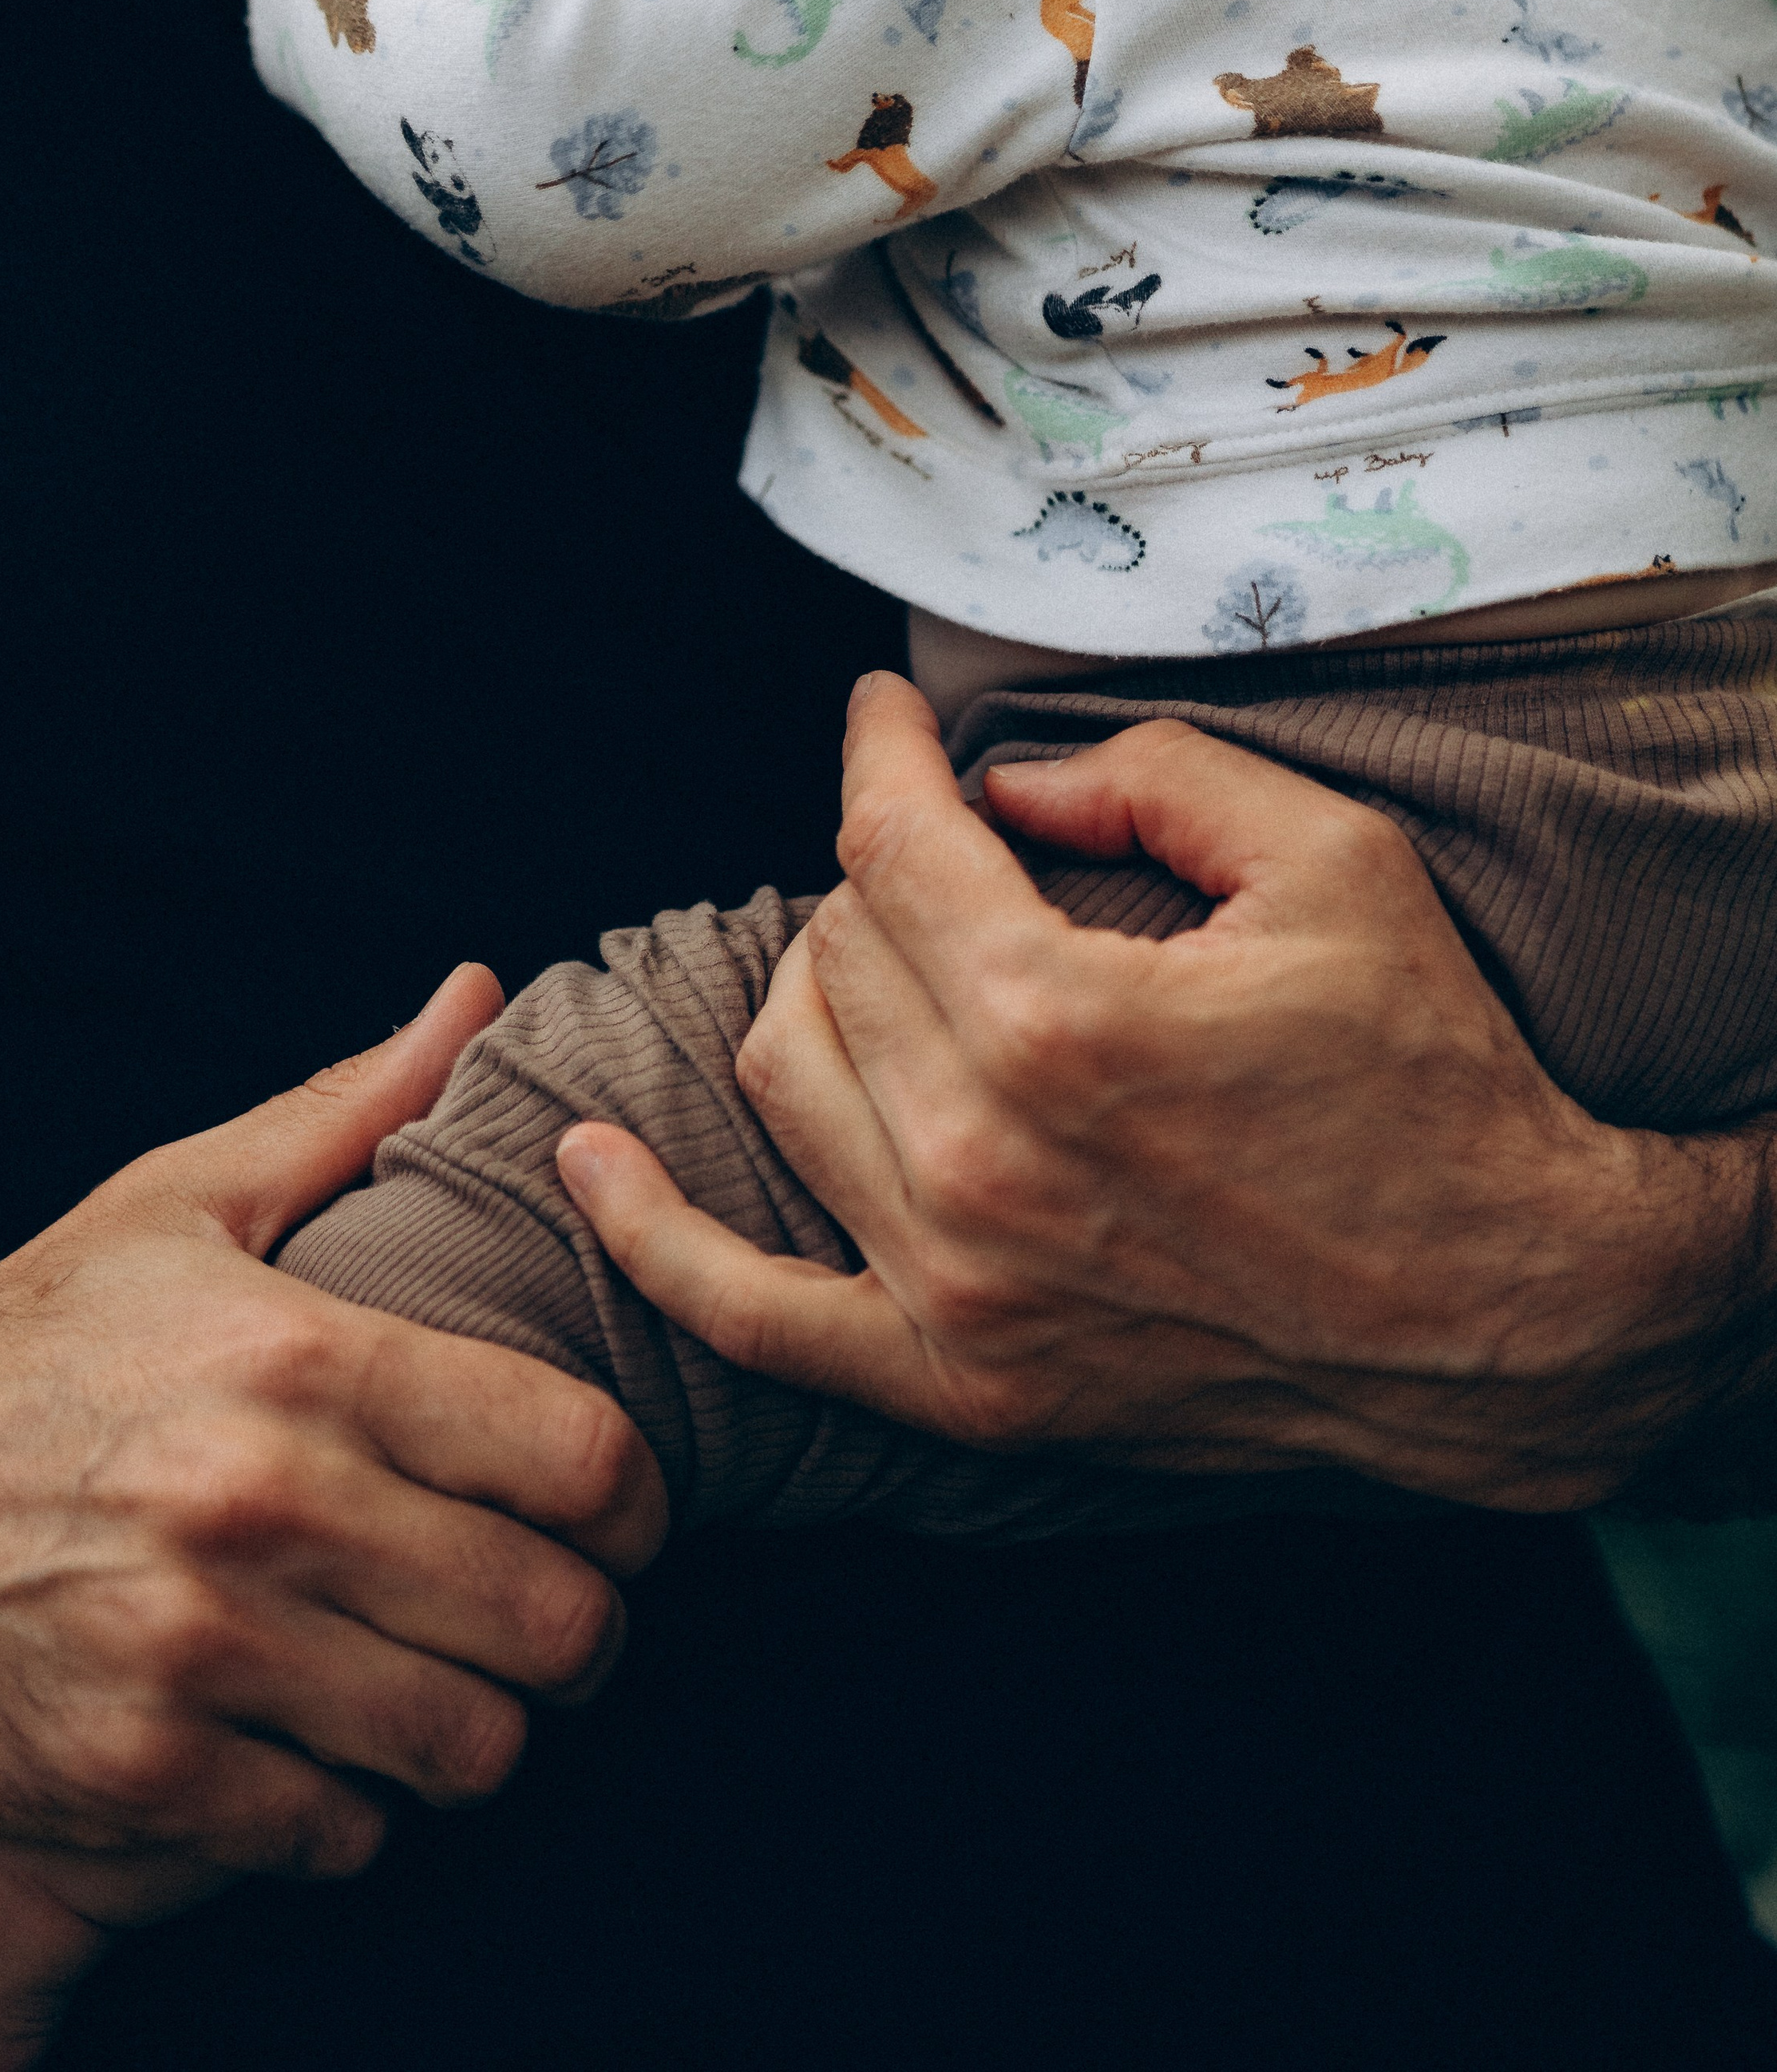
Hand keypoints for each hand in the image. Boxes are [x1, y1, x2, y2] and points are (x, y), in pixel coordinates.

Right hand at [0, 965, 666, 1878]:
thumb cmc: (23, 1342)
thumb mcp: (179, 1202)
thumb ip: (351, 1110)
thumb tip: (481, 995)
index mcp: (304, 1357)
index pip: (581, 1455)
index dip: (642, 1505)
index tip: (625, 1519)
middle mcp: (268, 1503)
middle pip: (554, 1619)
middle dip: (589, 1634)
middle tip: (561, 1621)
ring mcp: (202, 1651)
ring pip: (467, 1748)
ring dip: (484, 1730)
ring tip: (454, 1688)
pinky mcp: (138, 1775)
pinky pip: (340, 1835)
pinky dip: (358, 1810)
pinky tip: (329, 1750)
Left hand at [561, 675, 1776, 1512]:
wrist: (1513, 1324)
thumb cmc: (1437, 1081)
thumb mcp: (1334, 862)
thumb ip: (1151, 777)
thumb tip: (1007, 785)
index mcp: (1060, 1018)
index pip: (891, 842)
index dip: (878, 751)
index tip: (880, 713)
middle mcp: (979, 1158)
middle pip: (836, 948)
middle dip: (890, 875)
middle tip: (966, 865)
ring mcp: (958, 1288)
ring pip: (780, 1079)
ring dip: (819, 993)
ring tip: (895, 964)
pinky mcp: (960, 1388)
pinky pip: (746, 1317)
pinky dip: (649, 1237)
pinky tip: (587, 1163)